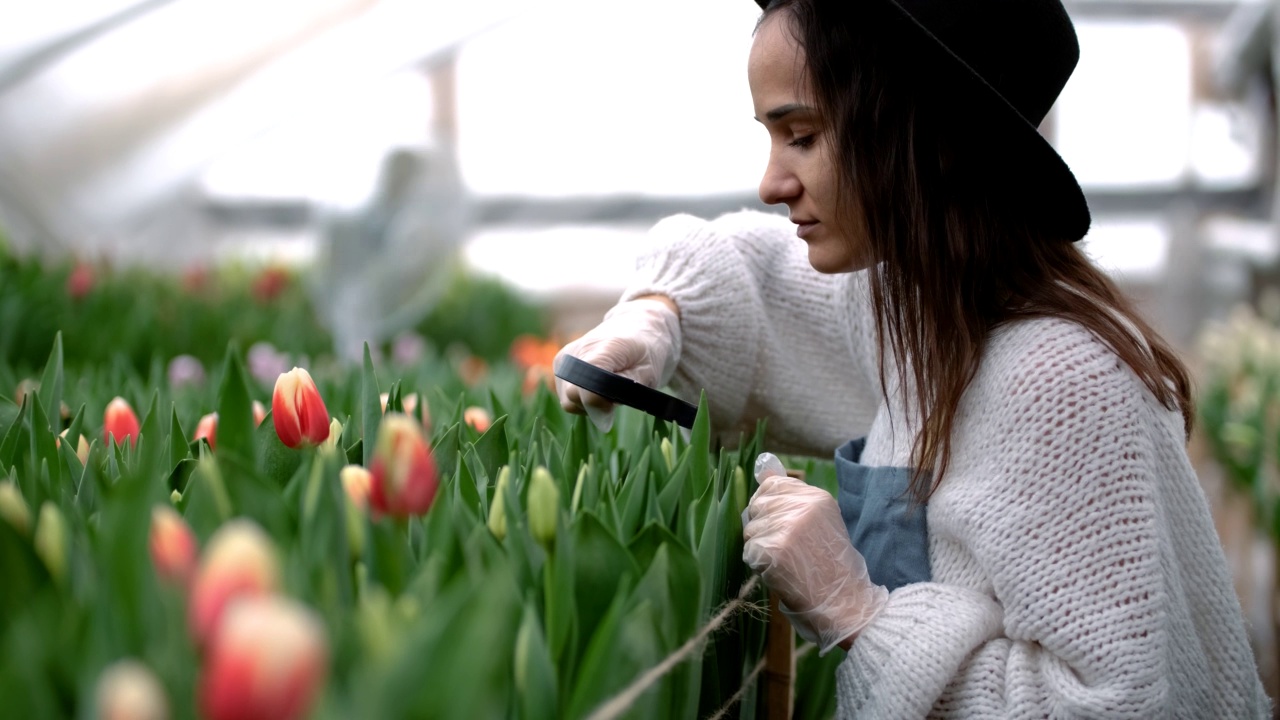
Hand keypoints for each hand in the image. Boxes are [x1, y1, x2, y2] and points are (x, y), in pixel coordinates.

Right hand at [554, 297, 680, 430]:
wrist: (636, 329)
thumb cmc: (645, 352)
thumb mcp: (647, 373)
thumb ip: (623, 392)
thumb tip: (601, 416)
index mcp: (602, 349)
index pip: (585, 387)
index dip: (599, 404)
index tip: (615, 404)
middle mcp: (576, 352)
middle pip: (573, 397)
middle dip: (596, 405)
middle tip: (617, 394)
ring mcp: (565, 358)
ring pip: (568, 400)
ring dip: (589, 404)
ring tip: (609, 388)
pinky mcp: (560, 364)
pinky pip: (567, 396)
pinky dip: (583, 398)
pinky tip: (598, 386)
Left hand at [743, 453, 887, 653]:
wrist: (844, 601)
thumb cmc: (829, 562)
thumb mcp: (819, 520)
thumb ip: (791, 494)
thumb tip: (763, 463)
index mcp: (816, 497)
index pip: (770, 485)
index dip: (769, 506)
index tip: (783, 524)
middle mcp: (802, 508)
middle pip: (756, 506)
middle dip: (763, 527)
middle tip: (788, 548)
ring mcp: (787, 528)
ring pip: (750, 530)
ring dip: (761, 548)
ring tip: (788, 561)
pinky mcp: (773, 551)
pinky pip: (749, 551)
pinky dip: (759, 565)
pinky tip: (781, 572)